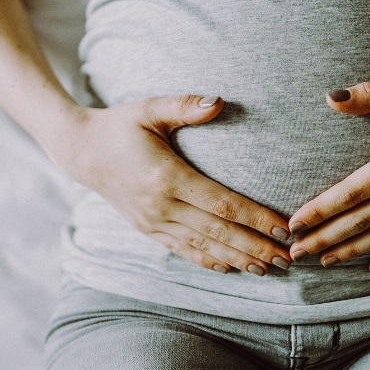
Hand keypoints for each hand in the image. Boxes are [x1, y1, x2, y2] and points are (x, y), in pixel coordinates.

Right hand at [58, 96, 291, 274]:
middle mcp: (160, 206)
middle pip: (218, 233)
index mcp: (167, 178)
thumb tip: (219, 101)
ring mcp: (152, 222)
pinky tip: (231, 269)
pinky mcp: (147, 230)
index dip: (255, 218)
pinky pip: (183, 250)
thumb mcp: (149, 108)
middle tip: (288, 258)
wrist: (81, 151)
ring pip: (203, 247)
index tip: (283, 228)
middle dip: (255, 247)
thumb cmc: (120, 125)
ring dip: (238, 259)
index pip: (222, 204)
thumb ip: (184, 106)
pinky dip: (208, 261)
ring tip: (269, 268)